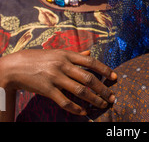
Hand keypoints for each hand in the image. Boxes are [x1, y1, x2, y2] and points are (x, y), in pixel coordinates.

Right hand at [0, 49, 116, 115]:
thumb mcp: (58, 52)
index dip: (104, 69)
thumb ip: (75, 55)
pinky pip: (64, 101)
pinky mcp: (47, 90)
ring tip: (102, 104)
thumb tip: (89, 54)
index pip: (91, 62)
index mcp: (67, 55)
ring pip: (80, 90)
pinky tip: (84, 111)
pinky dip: (75, 108)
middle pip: (88, 78)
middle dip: (102, 88)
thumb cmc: (40, 58)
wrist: (17, 66)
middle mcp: (63, 65)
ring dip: (93, 99)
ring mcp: (55, 77)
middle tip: (112, 96)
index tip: (114, 77)